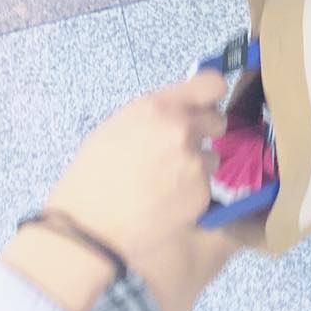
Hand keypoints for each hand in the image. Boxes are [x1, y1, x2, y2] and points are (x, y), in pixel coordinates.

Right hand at [45, 72, 226, 263]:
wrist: (92, 226)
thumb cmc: (93, 176)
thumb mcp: (117, 127)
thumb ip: (155, 114)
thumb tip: (183, 109)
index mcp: (157, 108)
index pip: (211, 84)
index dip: (210, 94)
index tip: (206, 103)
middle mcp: (182, 131)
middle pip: (218, 120)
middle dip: (204, 131)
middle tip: (182, 147)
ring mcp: (195, 163)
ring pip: (212, 156)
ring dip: (197, 164)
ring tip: (165, 180)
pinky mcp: (202, 193)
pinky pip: (204, 185)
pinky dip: (191, 191)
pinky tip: (166, 200)